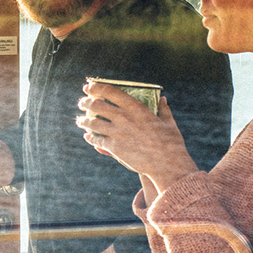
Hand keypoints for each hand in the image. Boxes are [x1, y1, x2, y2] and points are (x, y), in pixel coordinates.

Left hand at [76, 82, 197, 191]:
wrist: (167, 165)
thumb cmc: (171, 143)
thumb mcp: (168, 123)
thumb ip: (163, 109)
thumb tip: (163, 98)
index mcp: (136, 107)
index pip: (110, 91)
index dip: (96, 87)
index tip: (88, 86)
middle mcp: (124, 117)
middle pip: (96, 105)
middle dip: (85, 102)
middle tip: (82, 102)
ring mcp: (117, 132)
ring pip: (93, 122)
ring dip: (84, 121)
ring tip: (80, 121)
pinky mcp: (115, 147)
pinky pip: (97, 139)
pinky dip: (91, 137)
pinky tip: (88, 136)